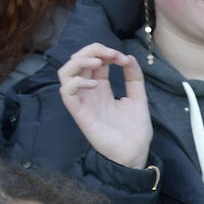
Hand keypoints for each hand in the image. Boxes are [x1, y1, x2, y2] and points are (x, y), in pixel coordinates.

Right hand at [58, 43, 152, 169]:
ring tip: (98, 62)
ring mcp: (83, 101)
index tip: (123, 58)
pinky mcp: (79, 113)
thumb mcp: (138, 99)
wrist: (134, 154)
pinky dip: (77, 81)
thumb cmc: (135, 131)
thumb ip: (134, 78)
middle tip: (111, 54)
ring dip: (80, 61)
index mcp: (102, 87)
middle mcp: (89, 92)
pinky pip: (66, 92)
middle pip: (77, 60)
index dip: (106, 52)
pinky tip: (95, 83)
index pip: (94, 60)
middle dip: (92, 50)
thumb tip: (128, 57)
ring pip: (65, 72)